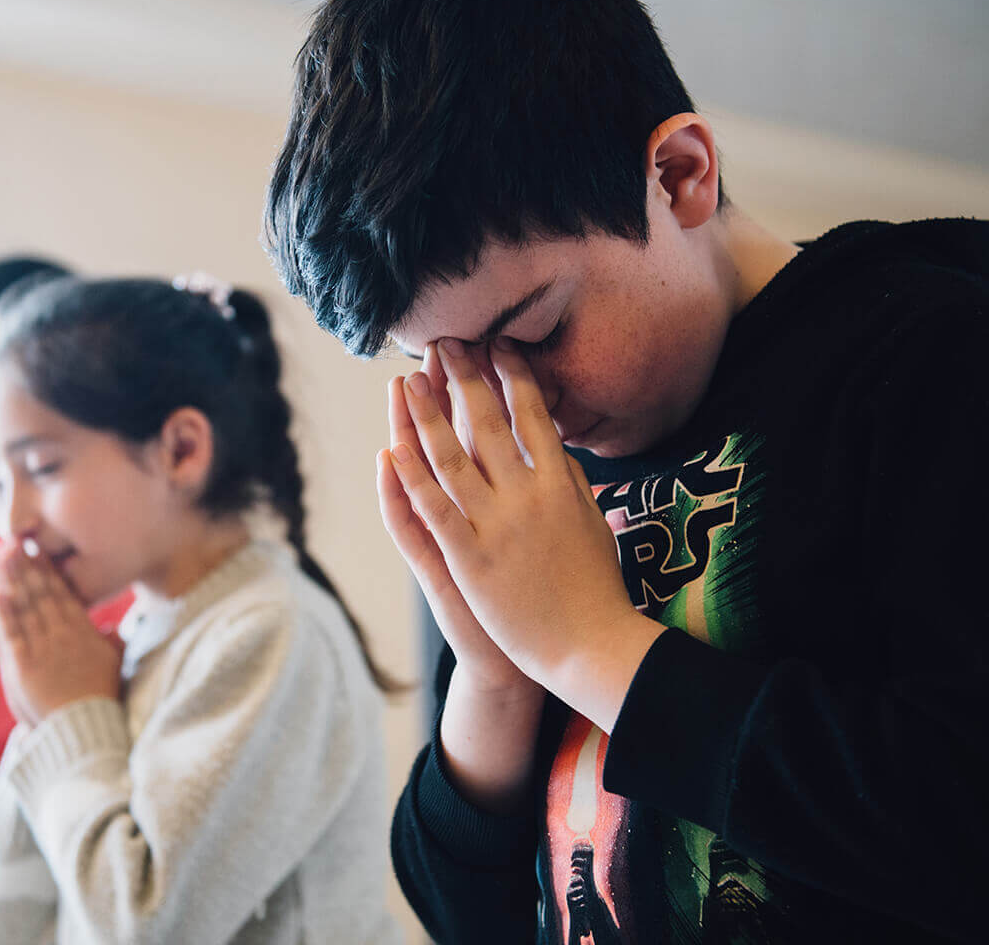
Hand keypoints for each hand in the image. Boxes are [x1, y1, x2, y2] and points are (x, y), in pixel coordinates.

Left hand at [0, 542, 121, 727]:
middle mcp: (61, 633)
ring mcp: (41, 648)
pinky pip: (10, 634)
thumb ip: (111, 642)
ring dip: (10, 579)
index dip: (47, 569)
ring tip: (0, 555)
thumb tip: (113, 628)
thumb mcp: (114, 664)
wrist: (86, 727)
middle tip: (14, 538)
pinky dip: (1, 614)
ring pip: (24, 607)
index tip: (38, 548)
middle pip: (40, 592)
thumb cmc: (102, 698)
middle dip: (25, 564)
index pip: (62, 592)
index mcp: (82, 630)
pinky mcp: (22, 666)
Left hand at [382, 338, 662, 727]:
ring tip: (408, 382)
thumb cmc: (596, 586)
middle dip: (463, 379)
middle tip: (445, 343)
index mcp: (559, 484)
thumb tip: (555, 442)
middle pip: (486, 425)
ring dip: (426, 416)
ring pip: (451, 459)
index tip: (496, 344)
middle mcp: (526, 495)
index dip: (512, 376)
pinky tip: (392, 450)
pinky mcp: (469, 558)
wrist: (589, 644)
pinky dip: (411, 478)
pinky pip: (434, 510)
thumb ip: (570, 480)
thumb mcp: (591, 522)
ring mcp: (495, 526)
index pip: (532, 415)